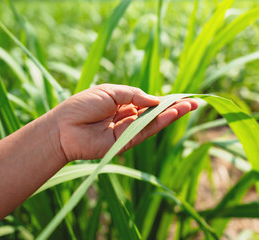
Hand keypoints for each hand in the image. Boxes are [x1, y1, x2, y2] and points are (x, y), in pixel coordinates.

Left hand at [53, 84, 197, 161]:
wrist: (64, 127)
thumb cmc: (83, 105)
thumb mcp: (111, 92)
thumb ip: (135, 95)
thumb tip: (156, 99)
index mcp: (123, 103)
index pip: (149, 102)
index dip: (165, 99)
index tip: (182, 96)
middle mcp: (128, 117)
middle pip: (156, 113)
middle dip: (175, 108)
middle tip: (195, 102)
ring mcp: (128, 130)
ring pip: (154, 122)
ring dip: (173, 115)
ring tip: (190, 106)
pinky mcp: (127, 142)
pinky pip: (147, 131)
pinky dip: (160, 123)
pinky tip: (173, 113)